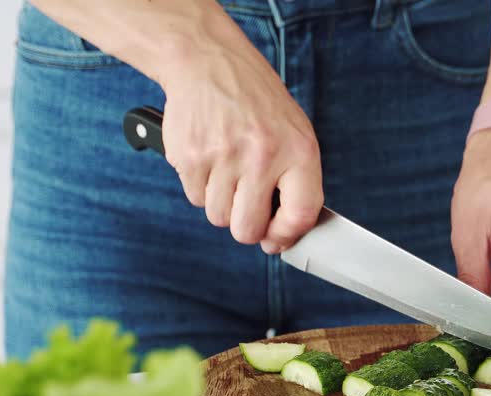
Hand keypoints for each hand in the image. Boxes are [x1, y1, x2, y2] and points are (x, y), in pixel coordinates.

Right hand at [157, 34, 322, 252]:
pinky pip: (195, 199)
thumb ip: (296, 181)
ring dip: (222, 203)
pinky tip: (209, 158)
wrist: (208, 61)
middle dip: (246, 226)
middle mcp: (262, 155)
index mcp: (297, 150)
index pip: (300, 215)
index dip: (286, 235)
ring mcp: (223, 157)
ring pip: (218, 217)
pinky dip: (201, 186)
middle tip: (246, 205)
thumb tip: (282, 235)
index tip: (276, 238)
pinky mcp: (189, 157)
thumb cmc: (255, 102)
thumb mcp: (293, 131)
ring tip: (228, 169)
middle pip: (248, 230)